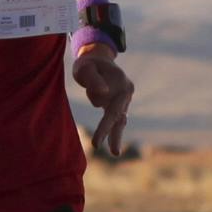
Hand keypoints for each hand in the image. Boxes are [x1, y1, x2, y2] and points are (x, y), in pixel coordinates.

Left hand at [74, 41, 132, 159]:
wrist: (95, 58)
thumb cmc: (88, 63)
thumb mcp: (85, 68)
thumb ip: (93, 79)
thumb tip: (103, 94)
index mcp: (122, 83)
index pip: (113, 110)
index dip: (105, 128)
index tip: (95, 144)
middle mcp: (126, 92)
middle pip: (119, 117)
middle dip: (115, 135)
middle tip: (115, 153)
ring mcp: (123, 98)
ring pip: (119, 119)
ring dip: (116, 135)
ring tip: (115, 152)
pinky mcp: (118, 102)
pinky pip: (114, 117)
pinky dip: (109, 127)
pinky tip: (109, 141)